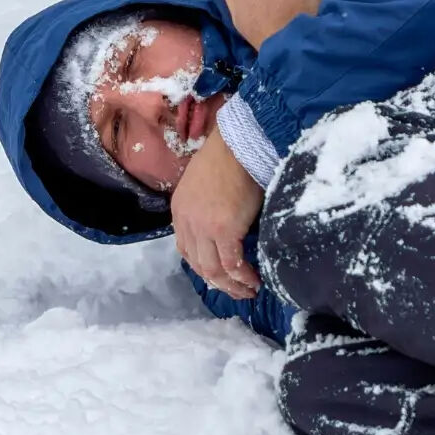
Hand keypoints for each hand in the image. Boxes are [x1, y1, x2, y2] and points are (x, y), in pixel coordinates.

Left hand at [171, 134, 263, 299]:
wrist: (239, 144)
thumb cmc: (229, 157)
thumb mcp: (206, 185)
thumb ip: (208, 207)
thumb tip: (225, 226)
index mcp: (179, 210)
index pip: (185, 249)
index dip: (203, 266)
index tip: (220, 275)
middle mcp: (186, 221)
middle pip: (197, 264)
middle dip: (217, 282)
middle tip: (237, 290)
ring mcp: (203, 227)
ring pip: (212, 270)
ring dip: (231, 285)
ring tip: (248, 291)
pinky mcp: (223, 230)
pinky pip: (231, 264)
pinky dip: (242, 276)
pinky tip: (254, 281)